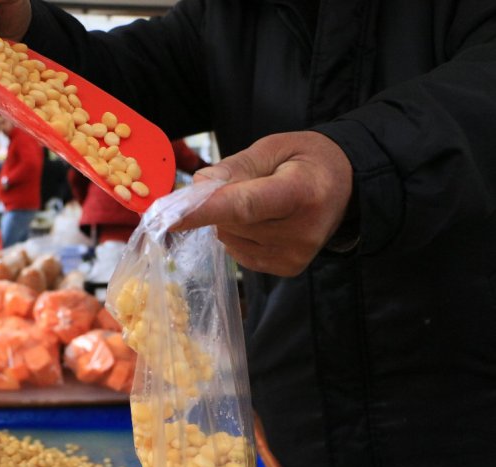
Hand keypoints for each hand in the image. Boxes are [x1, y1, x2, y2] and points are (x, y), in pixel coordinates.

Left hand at [174, 131, 352, 275]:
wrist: (347, 186)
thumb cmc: (307, 160)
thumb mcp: (274, 148)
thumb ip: (235, 166)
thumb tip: (198, 186)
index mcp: (301, 192)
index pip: (244, 206)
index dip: (204, 211)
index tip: (169, 216)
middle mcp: (301, 232)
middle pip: (232, 223)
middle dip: (218, 203)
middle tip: (240, 182)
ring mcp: (295, 255)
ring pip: (230, 239)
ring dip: (229, 220)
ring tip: (262, 201)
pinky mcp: (288, 268)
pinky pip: (239, 252)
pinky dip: (239, 234)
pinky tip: (263, 221)